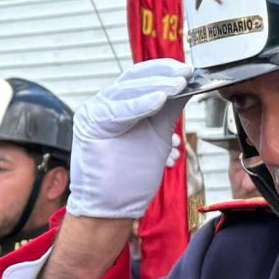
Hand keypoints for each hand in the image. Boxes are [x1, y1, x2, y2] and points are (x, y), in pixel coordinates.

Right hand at [69, 59, 196, 218]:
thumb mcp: (158, 136)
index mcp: (118, 105)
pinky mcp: (88, 125)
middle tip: (187, 74)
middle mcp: (103, 105)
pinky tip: (160, 99)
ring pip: (127, 91)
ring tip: (179, 84)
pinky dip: (140, 104)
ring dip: (156, 86)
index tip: (190, 70)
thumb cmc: (131, 177)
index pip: (140, 78)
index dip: (165, 70)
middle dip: (164, 76)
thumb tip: (188, 85)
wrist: (111, 208)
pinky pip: (117, 110)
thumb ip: (168, 111)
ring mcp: (93, 113)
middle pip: (134, 80)